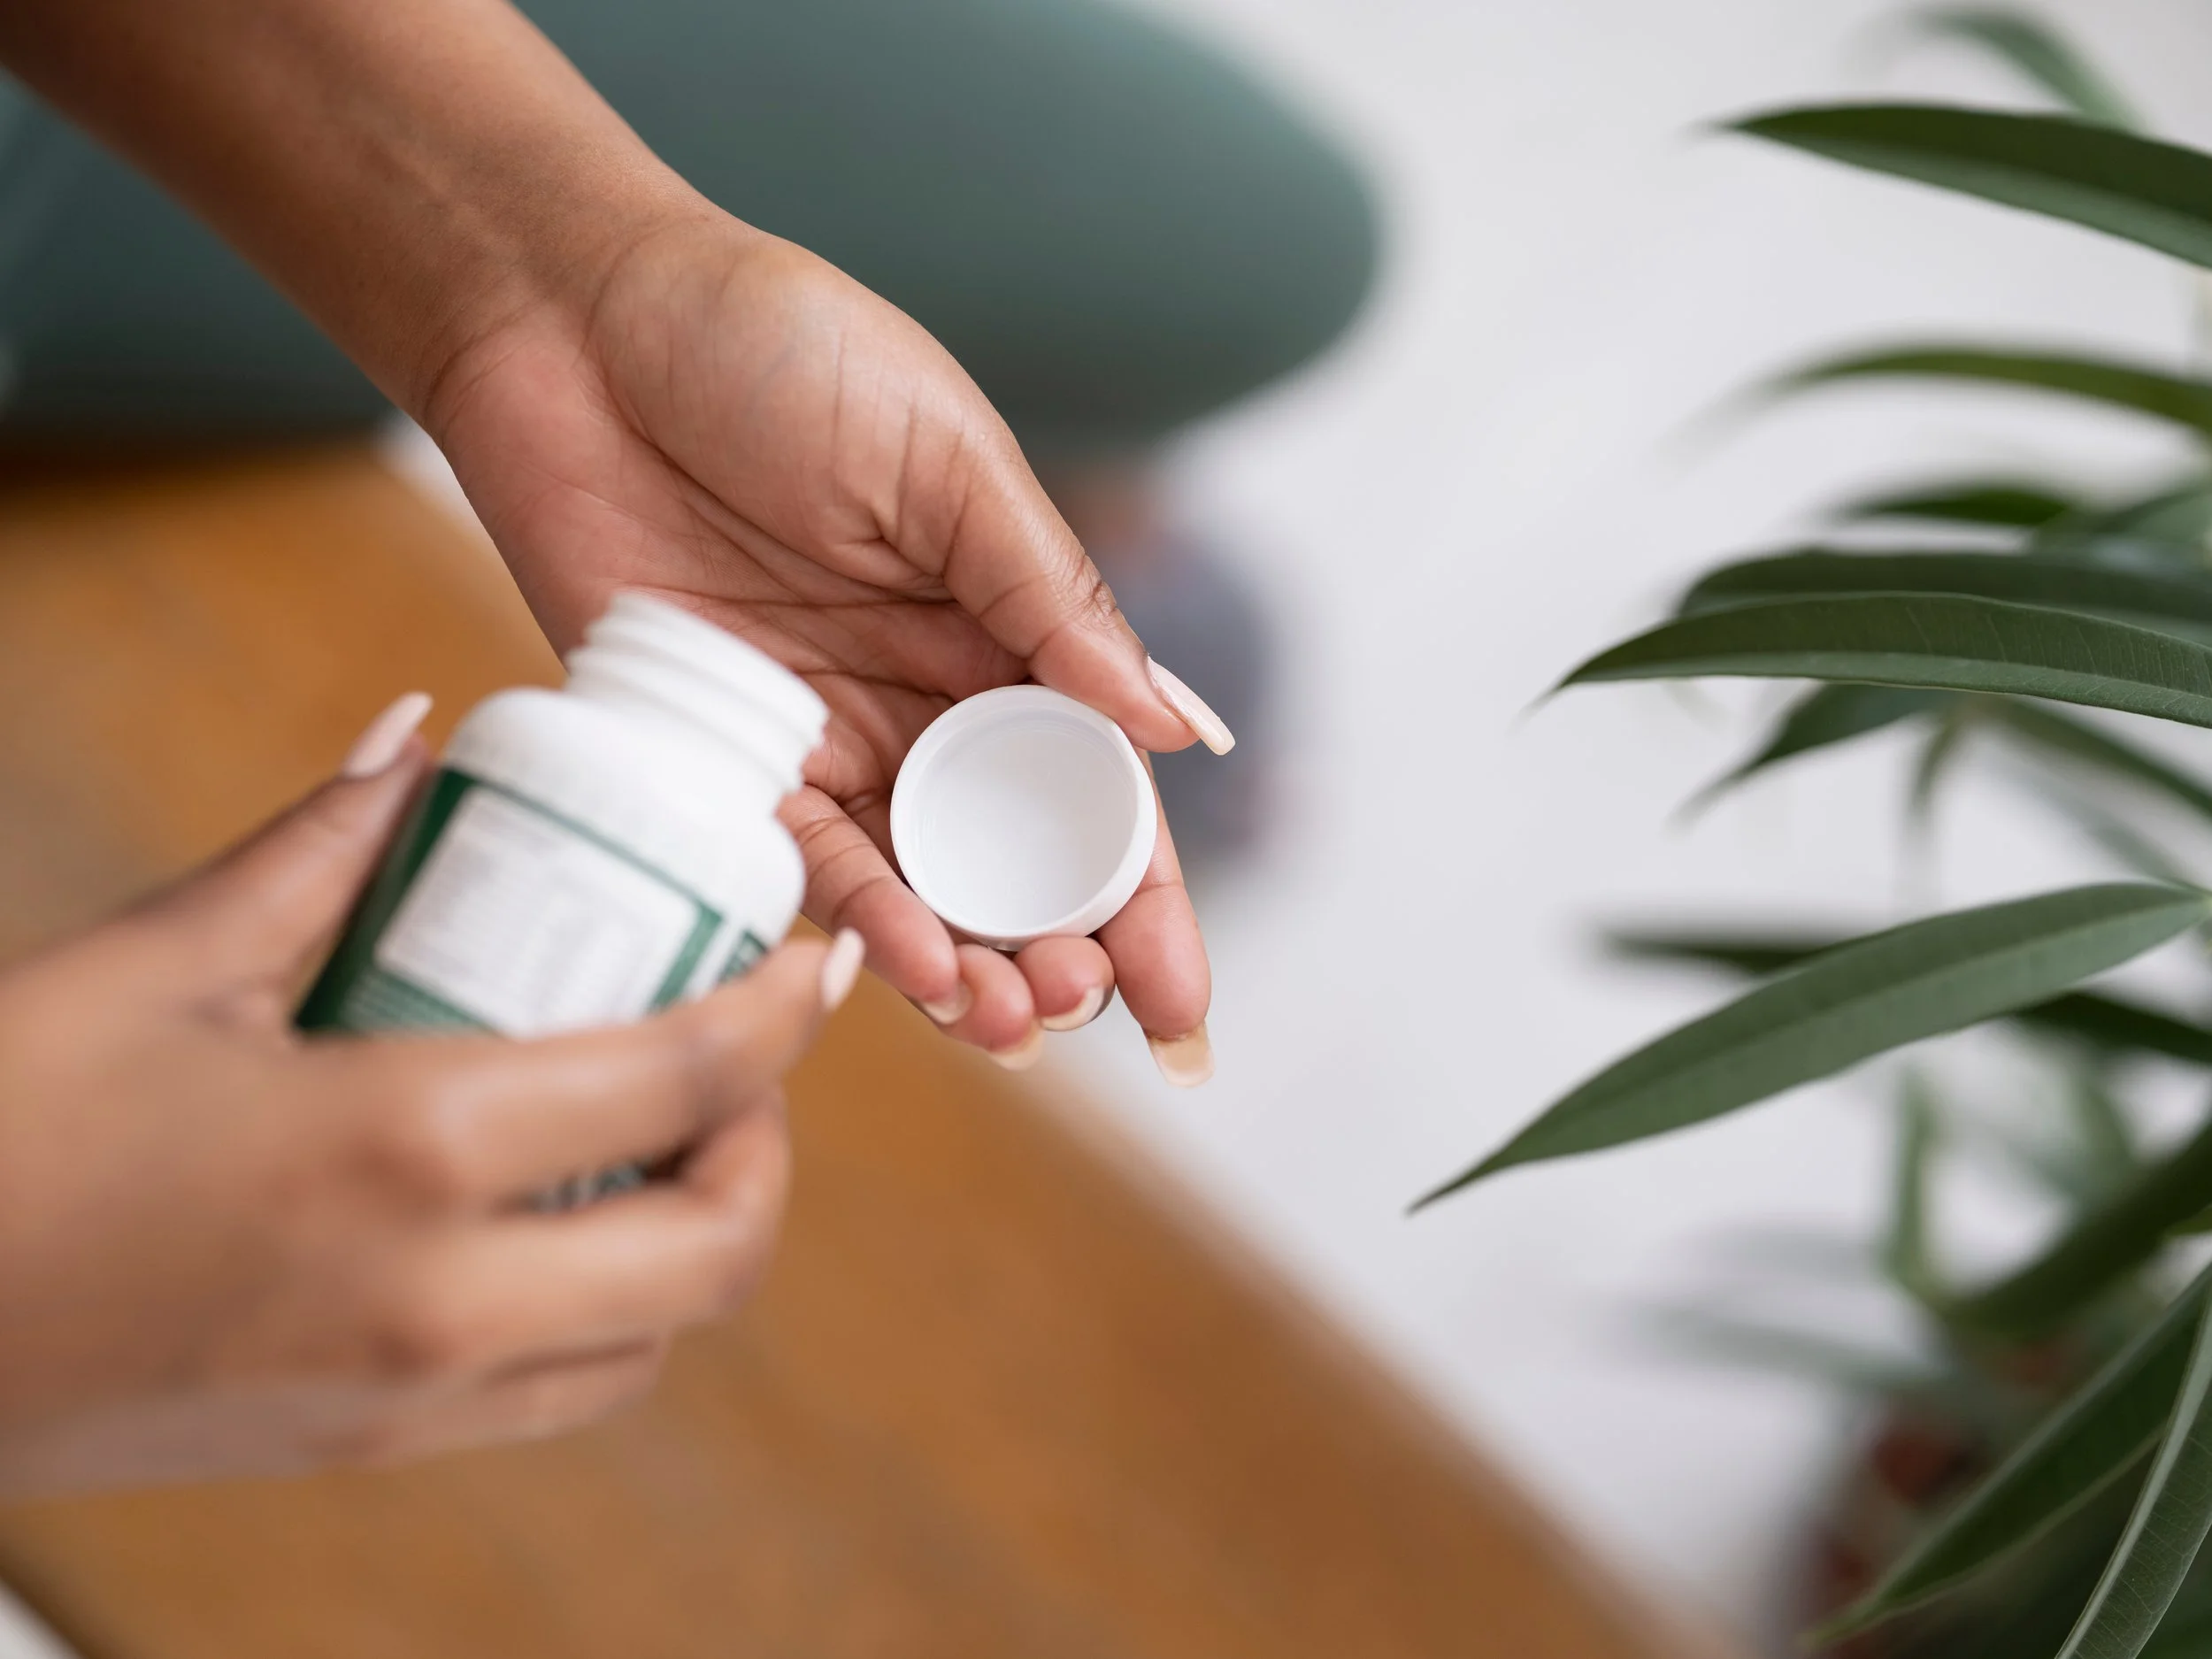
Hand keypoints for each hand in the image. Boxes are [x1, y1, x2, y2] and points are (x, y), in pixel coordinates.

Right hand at [0, 720, 840, 1494]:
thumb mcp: (161, 962)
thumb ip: (324, 844)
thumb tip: (419, 740)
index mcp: (402, 1148)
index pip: (684, 1081)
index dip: (783, 1012)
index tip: (816, 958)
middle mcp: (440, 1299)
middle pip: (720, 1245)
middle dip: (766, 1140)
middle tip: (733, 1053)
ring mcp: (414, 1397)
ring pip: (656, 1334)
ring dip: (698, 1230)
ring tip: (657, 1126)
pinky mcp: (374, 1448)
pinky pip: (563, 1387)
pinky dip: (613, 1302)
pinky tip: (558, 1211)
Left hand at [425, 212, 1225, 1081]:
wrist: (572, 319)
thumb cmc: (773, 344)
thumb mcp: (944, 455)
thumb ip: (1050, 596)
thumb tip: (1173, 730)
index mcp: (1001, 624)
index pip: (1095, 785)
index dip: (1141, 893)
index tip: (1177, 992)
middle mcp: (922, 698)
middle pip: (1014, 861)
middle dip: (1065, 950)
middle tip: (1084, 1006)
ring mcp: (824, 737)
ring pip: (917, 889)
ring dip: (971, 964)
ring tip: (1012, 1021)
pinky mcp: (720, 758)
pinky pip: (800, 867)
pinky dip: (861, 926)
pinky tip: (916, 968)